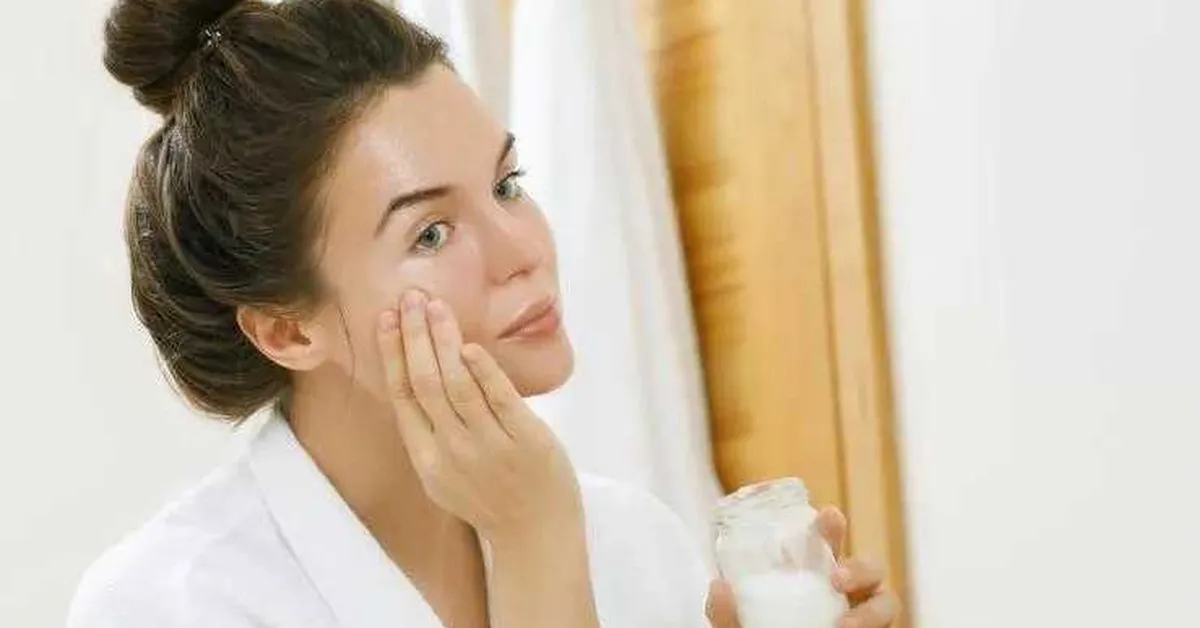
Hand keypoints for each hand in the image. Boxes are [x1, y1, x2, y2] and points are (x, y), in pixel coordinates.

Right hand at [376, 290, 582, 543]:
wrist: (536, 534)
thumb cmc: (491, 498)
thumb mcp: (446, 473)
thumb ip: (432, 431)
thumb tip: (420, 375)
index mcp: (427, 460)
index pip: (401, 396)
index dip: (391, 354)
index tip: (384, 319)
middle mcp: (452, 452)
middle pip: (425, 383)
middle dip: (414, 335)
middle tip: (409, 297)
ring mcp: (489, 446)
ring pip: (457, 385)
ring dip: (443, 341)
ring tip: (436, 308)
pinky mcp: (524, 440)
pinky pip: (499, 397)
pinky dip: (482, 370)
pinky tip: (469, 346)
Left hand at [705, 507, 900, 627]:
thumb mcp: (742, 627)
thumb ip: (727, 614)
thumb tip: (718, 586)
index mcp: (816, 576)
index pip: (827, 543)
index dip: (832, 527)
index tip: (828, 516)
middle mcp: (847, 592)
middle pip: (869, 566)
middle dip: (860, 566)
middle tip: (836, 578)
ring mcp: (865, 614)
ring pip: (887, 601)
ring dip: (872, 610)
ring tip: (844, 626)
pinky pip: (888, 627)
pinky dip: (874, 627)